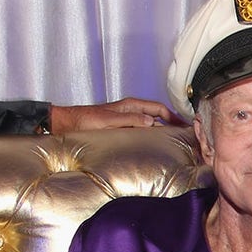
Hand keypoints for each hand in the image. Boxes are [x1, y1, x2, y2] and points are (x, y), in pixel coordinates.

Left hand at [49, 97, 179, 132]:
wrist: (66, 124)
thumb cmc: (83, 121)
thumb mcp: (108, 121)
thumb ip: (130, 119)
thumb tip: (151, 121)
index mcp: (130, 105)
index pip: (159, 109)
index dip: (174, 117)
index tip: (185, 126)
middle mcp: (130, 110)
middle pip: (158, 115)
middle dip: (172, 123)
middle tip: (185, 135)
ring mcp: (126, 119)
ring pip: (151, 123)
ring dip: (163, 130)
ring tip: (174, 141)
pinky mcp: (121, 128)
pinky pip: (142, 130)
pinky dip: (152, 135)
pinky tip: (154, 145)